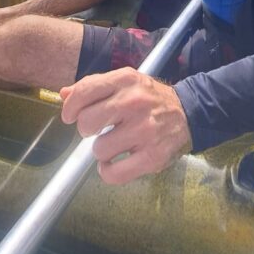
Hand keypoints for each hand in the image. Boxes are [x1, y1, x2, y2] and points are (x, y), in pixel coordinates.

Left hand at [59, 68, 191, 183]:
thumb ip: (94, 86)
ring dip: (102, 150)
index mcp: (125, 80)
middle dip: (86, 129)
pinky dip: (108, 172)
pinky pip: (114, 174)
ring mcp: (145, 130)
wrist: (189, 111)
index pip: (84, 91)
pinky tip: (114, 163)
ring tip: (114, 144)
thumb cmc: (149, 98)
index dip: (70, 107)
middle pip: (87, 122)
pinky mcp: (153, 156)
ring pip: (99, 150)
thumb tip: (63, 94)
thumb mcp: (125, 82)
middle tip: (97, 129)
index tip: (70, 116)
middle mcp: (134, 102)